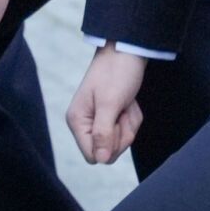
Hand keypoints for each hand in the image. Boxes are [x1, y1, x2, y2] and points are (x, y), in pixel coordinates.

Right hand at [66, 44, 145, 164]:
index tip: (116, 122)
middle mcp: (85, 123)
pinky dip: (132, 117)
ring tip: (126, 102)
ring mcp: (98, 120)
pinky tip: (129, 102)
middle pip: (108, 151)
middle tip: (123, 109)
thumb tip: (100, 159)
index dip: (109, 145)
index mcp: (77, 120)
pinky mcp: (110, 117)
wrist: (128, 50)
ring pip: (119, 141)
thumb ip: (103, 133)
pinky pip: (125, 130)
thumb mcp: (110, 104)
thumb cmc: (116, 73)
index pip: (93, 155)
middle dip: (122, 132)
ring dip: (129, 122)